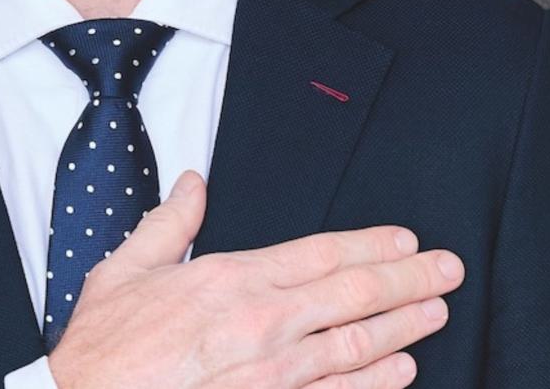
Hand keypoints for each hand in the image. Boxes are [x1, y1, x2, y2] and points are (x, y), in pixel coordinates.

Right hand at [48, 172, 462, 388]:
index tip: (407, 240)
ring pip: (352, 347)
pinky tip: (398, 374)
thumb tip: (191, 181)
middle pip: (352, 295)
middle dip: (407, 280)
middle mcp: (259, 325)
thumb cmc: (101, 352)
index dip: (371, 245)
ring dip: (401, 328)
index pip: (320, 254)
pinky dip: (371, 385)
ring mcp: (267, 376)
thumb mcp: (126, 270)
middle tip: (448, 270)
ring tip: (435, 314)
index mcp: (230, 281)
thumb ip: (169, 222)